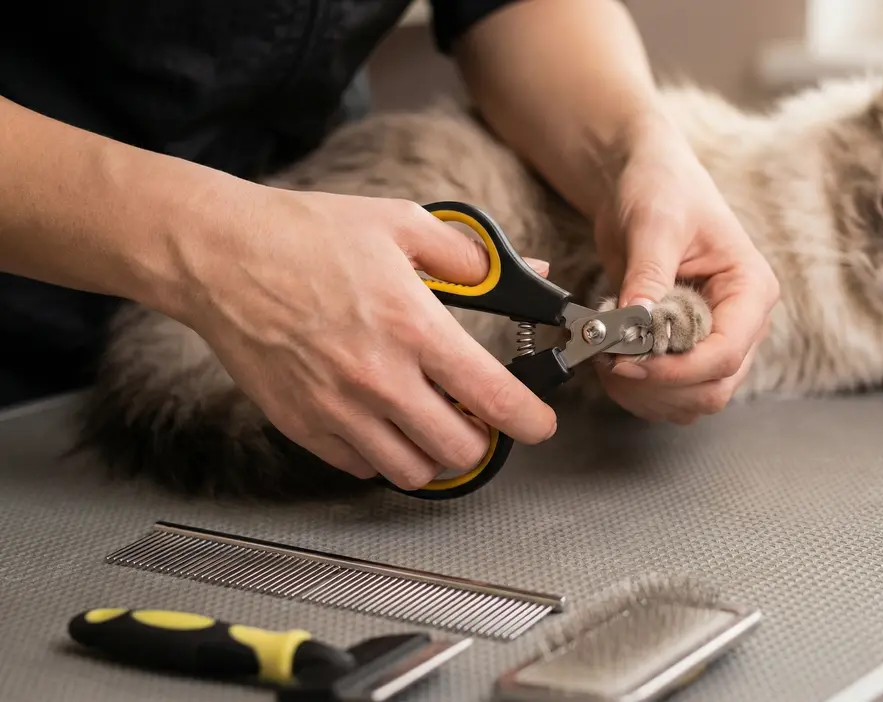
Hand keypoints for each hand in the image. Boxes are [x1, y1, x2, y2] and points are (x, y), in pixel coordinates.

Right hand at [171, 184, 557, 489]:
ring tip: (431, 421)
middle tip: (476, 415)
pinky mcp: (303, 426)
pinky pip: (362, 467)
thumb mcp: (402, 224)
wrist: (221, 256)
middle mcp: (379, 378)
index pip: (493, 397)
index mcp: (413, 326)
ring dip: (433, 453)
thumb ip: (471, 258)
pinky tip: (381, 418)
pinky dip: (382, 454)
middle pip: (459, 449)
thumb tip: (531, 271)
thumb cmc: (309, 235)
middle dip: (482, 437)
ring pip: (413, 471)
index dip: (530, 421)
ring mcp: (338, 409)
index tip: (539, 424)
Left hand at [591, 115, 778, 423]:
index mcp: (750, 290)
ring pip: (694, 400)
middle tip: (610, 361)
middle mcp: (743, 323)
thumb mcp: (655, 225)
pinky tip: (614, 364)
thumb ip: (649, 275)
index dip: (677, 370)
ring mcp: (717, 341)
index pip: (726, 353)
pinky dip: (641, 392)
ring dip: (647, 393)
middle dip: (660, 385)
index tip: (627, 363)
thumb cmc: (663, 190)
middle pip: (714, 386)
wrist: (646, 184)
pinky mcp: (690, 351)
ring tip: (607, 359)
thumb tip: (636, 322)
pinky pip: (674, 394)